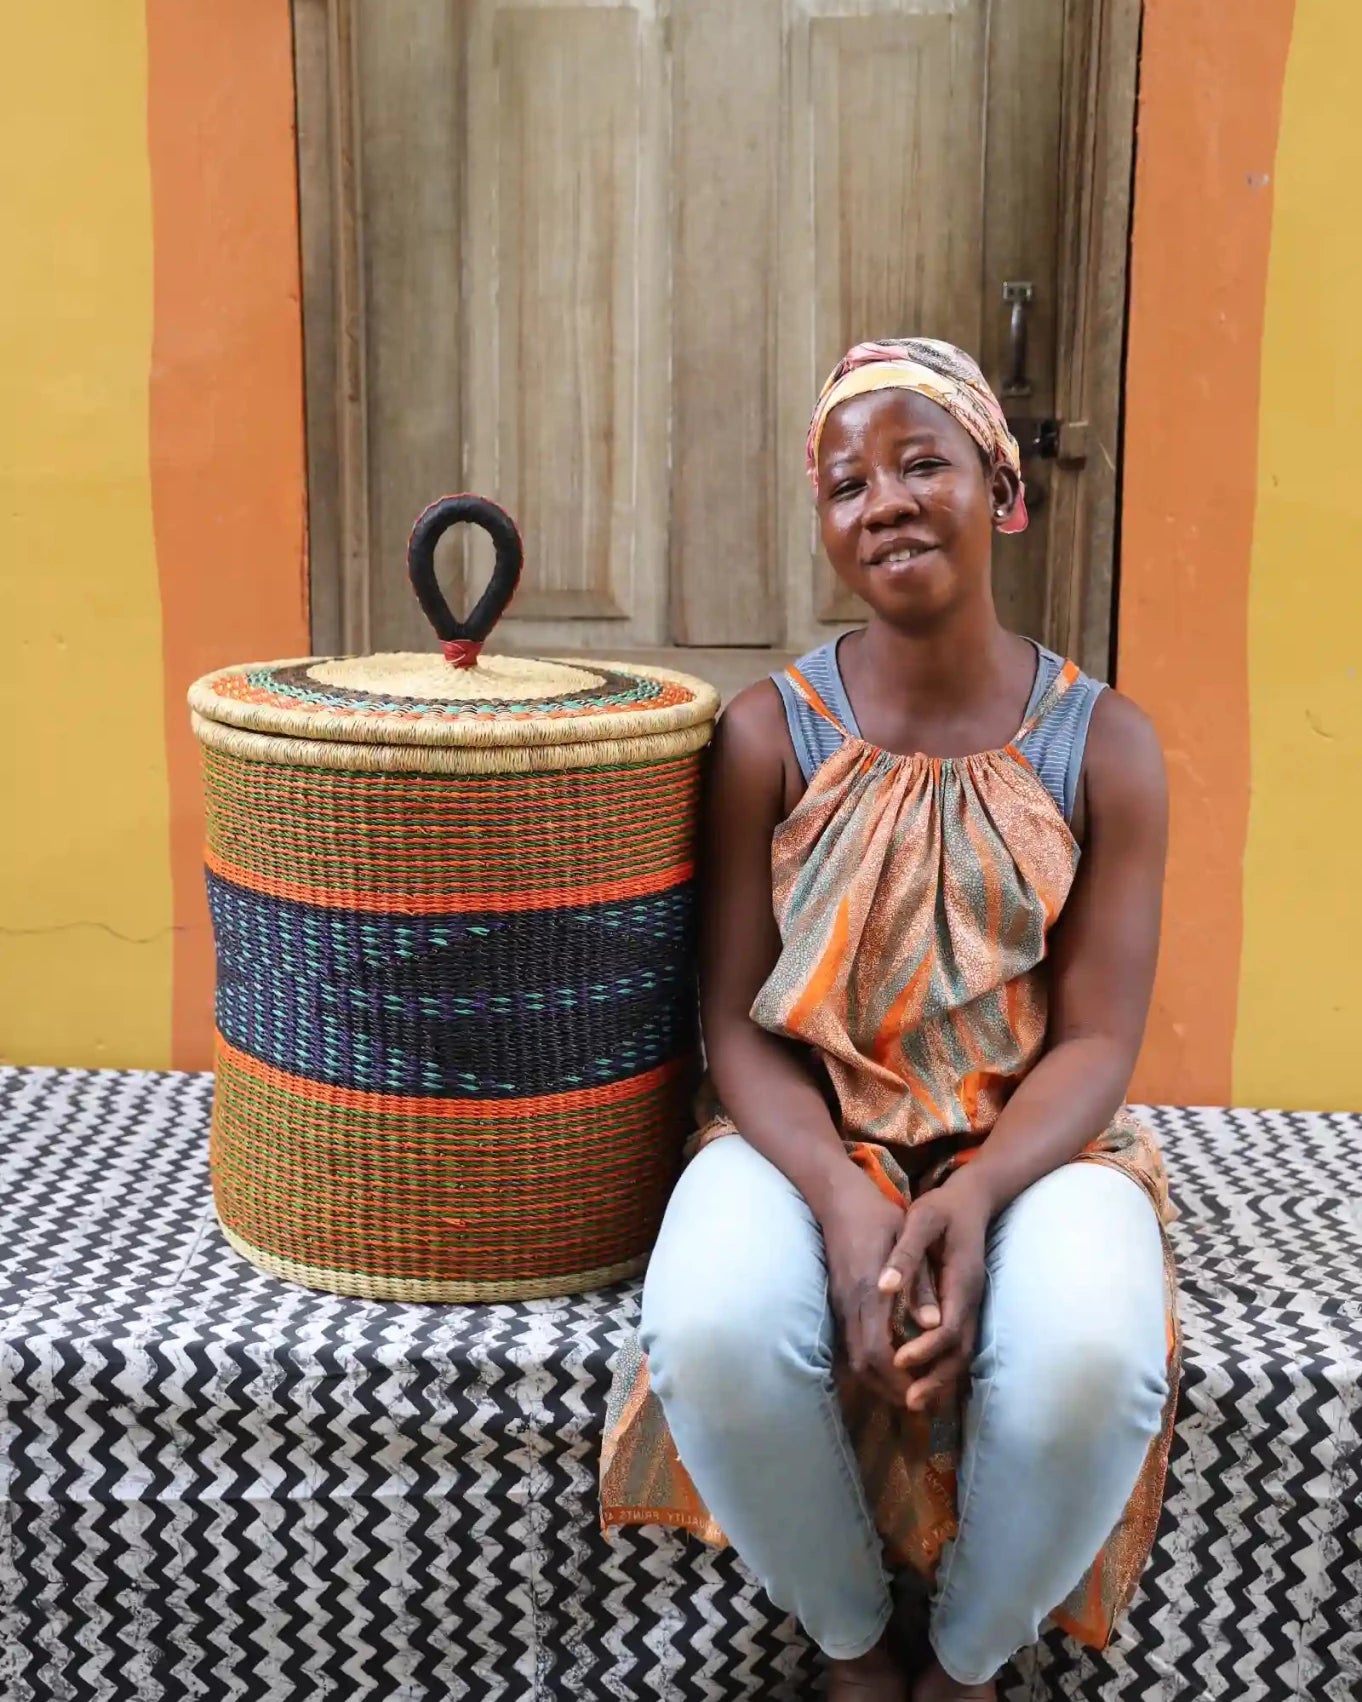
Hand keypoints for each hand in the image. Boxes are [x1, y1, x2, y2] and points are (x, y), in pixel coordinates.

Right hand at [817, 1167, 941, 1407]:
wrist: (835, 1196)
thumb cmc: (877, 1214)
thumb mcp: (907, 1240)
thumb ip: (921, 1284)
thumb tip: (935, 1325)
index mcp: (869, 1291)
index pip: (878, 1351)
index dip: (898, 1379)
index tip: (921, 1393)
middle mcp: (850, 1303)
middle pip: (863, 1364)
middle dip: (890, 1389)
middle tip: (919, 1403)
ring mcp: (840, 1303)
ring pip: (854, 1357)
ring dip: (879, 1380)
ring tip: (908, 1389)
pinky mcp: (838, 1300)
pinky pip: (851, 1343)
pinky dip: (870, 1362)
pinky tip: (890, 1364)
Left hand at [877, 1171, 991, 1412]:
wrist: (972, 1199)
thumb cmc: (944, 1207)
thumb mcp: (923, 1220)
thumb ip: (907, 1254)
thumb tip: (885, 1286)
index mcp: (961, 1281)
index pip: (949, 1329)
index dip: (925, 1349)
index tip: (899, 1362)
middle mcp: (970, 1299)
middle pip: (960, 1353)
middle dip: (936, 1380)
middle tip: (909, 1404)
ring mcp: (971, 1305)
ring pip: (961, 1355)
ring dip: (940, 1380)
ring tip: (913, 1403)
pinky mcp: (963, 1306)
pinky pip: (957, 1346)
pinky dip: (941, 1367)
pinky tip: (922, 1379)